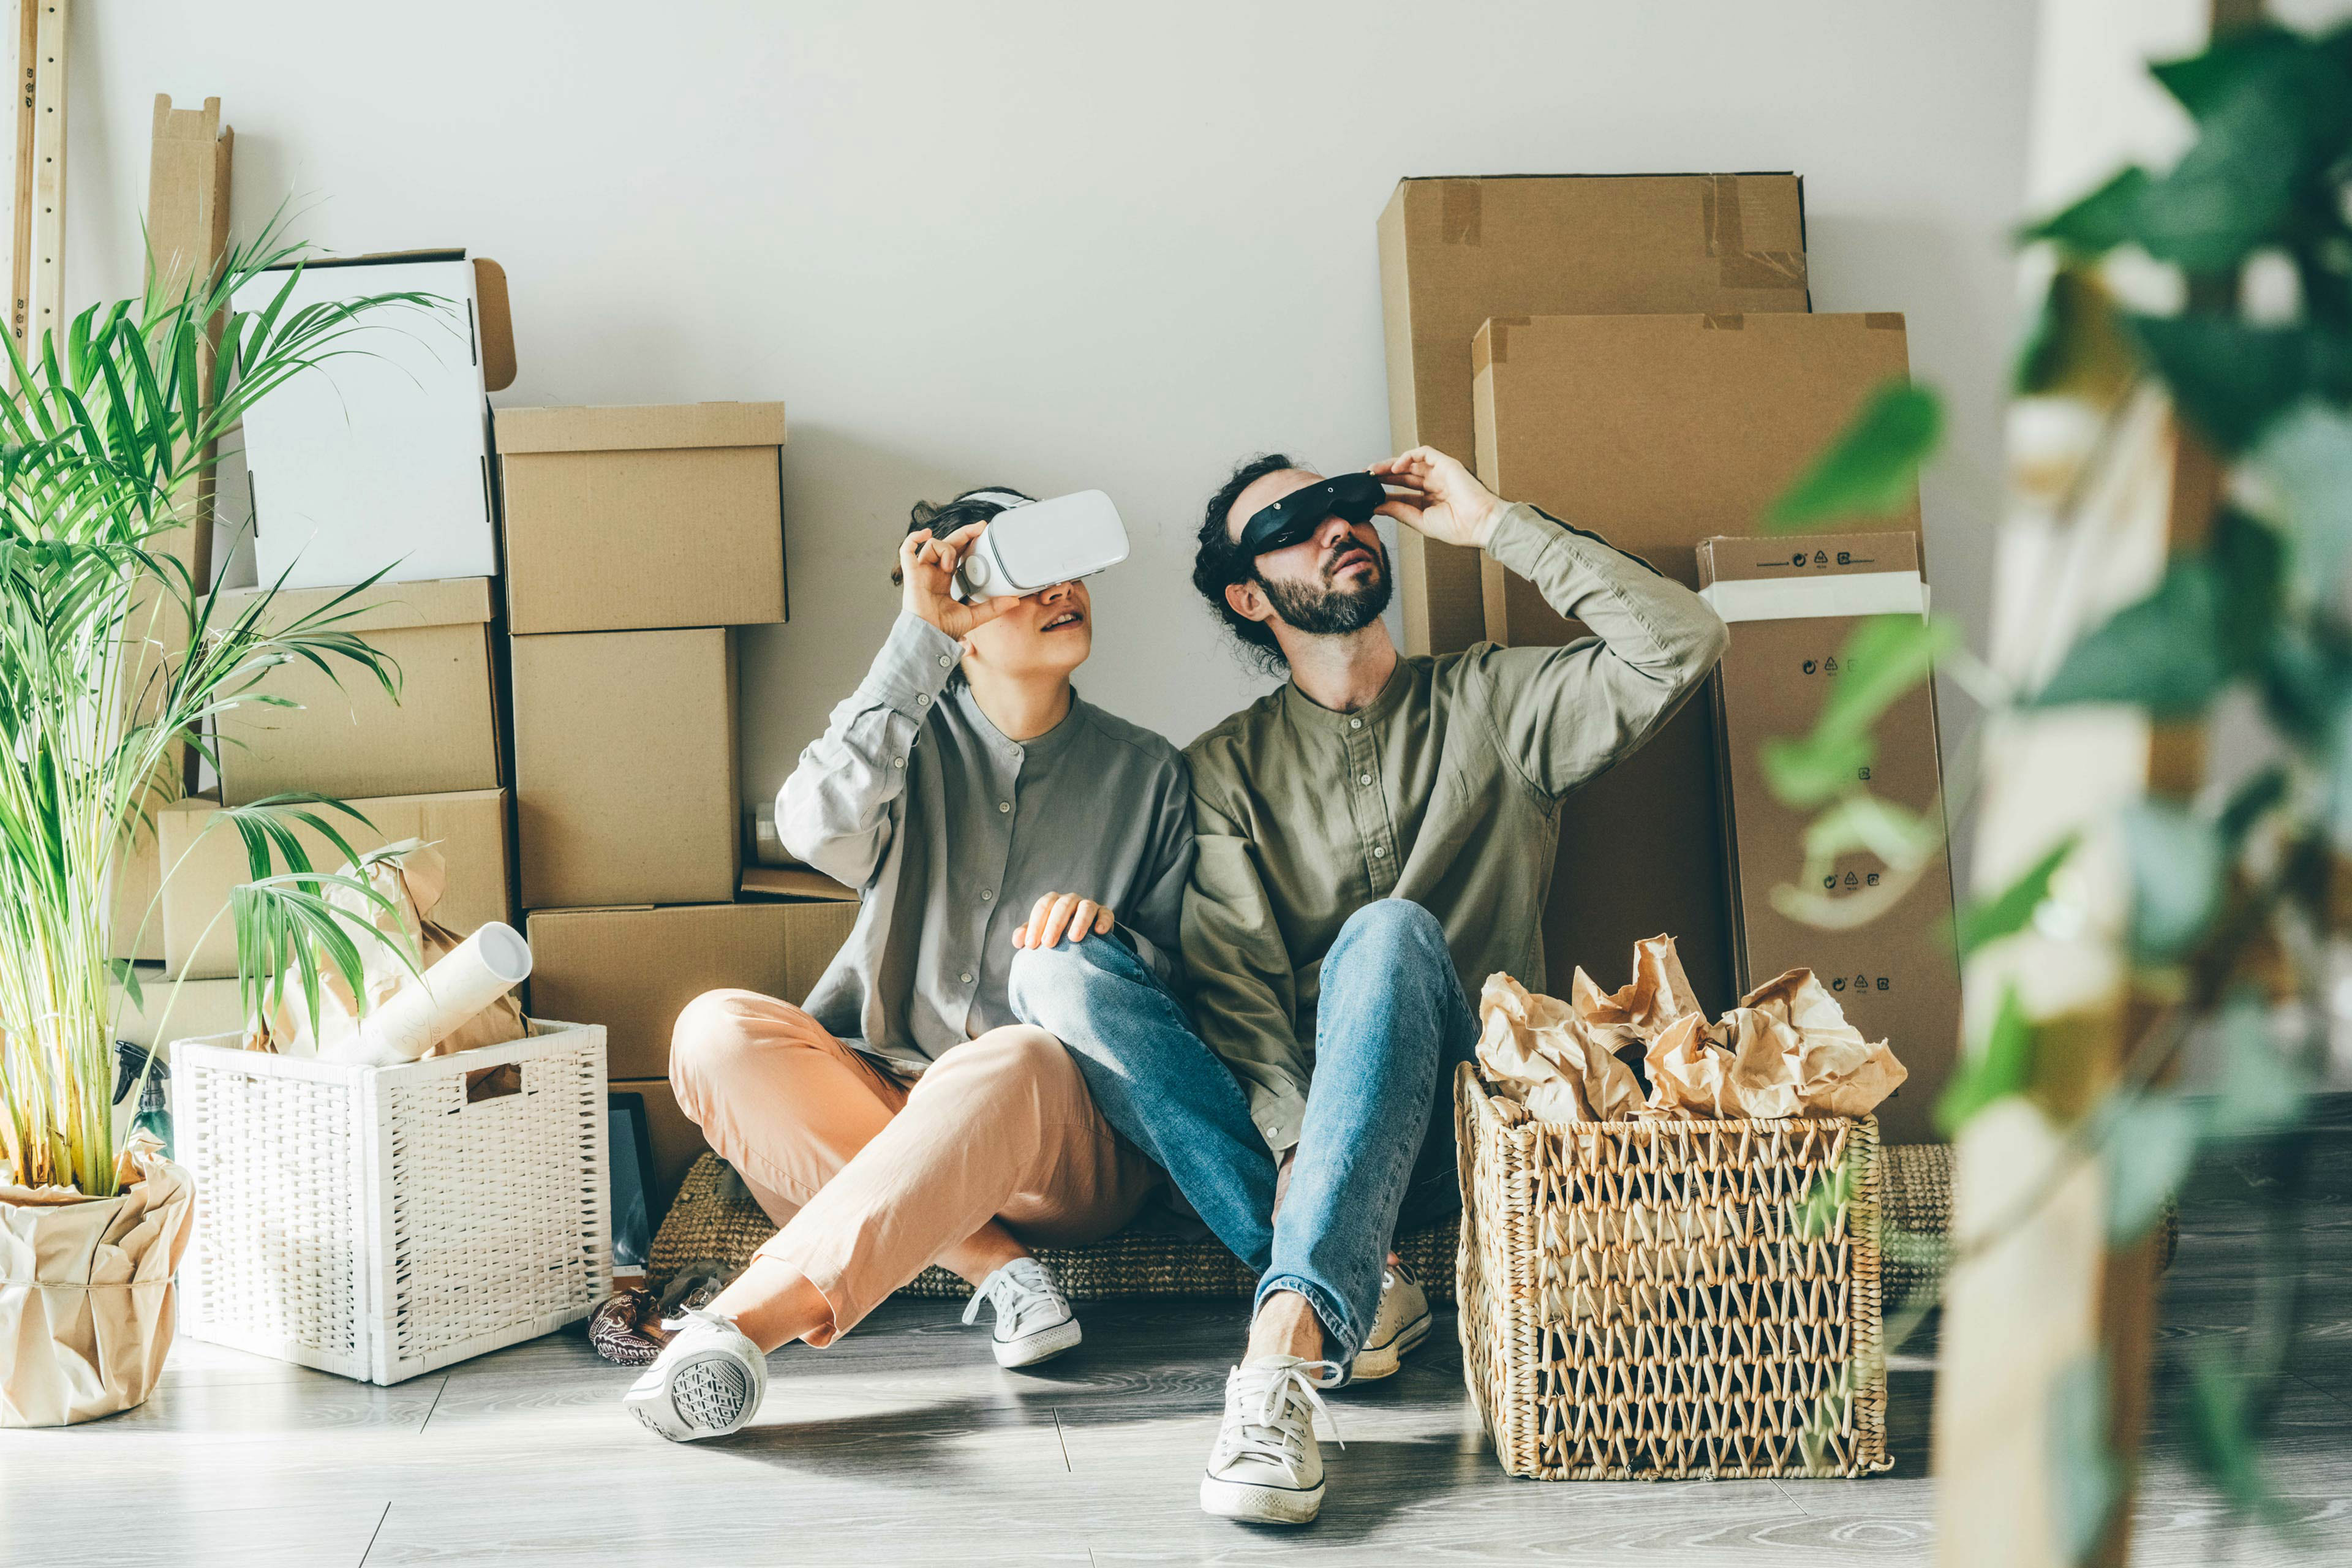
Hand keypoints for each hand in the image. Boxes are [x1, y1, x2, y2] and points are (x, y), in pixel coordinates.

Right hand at [900, 521, 1022, 640]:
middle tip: (980, 527)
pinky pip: (907, 549)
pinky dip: (915, 538)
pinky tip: (926, 534)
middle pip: (948, 543)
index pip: (957, 553)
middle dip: (964, 533)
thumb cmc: (945, 629)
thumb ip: (993, 607)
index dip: (967, 540)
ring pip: (932, 545)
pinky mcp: (911, 574)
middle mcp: (933, 573)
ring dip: (944, 549)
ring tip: (949, 565)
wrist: (930, 637)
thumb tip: (1014, 600)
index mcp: (945, 579)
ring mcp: (921, 572)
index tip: (982, 532)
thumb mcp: (975, 615)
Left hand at [1011, 891, 1114, 949]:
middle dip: (1054, 924)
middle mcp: (1070, 900)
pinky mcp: (1104, 914)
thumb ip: (1028, 934)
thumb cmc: (1057, 934)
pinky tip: (1099, 932)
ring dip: (1080, 921)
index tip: (1031, 945)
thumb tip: (1018, 941)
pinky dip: (1103, 921)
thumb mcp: (1041, 932)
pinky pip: (1105, 914)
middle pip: (1062, 905)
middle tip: (1049, 944)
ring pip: (1085, 907)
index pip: (1042, 907)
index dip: (1035, 924)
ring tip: (1074, 938)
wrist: (1083, 937)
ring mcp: (1088, 906)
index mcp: (1053, 902)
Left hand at [1369, 447, 1506, 549]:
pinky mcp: (1446, 463)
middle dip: (1382, 475)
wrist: (1480, 523)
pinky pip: (1424, 453)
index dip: (1384, 492)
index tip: (1367, 494)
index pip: (1402, 494)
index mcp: (1429, 501)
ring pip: (1410, 462)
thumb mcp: (1421, 521)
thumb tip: (1377, 506)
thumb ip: (1399, 511)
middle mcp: (1433, 486)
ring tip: (1373, 471)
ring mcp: (1440, 473)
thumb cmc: (1458, 527)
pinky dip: (1408, 457)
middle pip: (1402, 476)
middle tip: (1364, 478)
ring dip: (1389, 465)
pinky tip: (1395, 468)